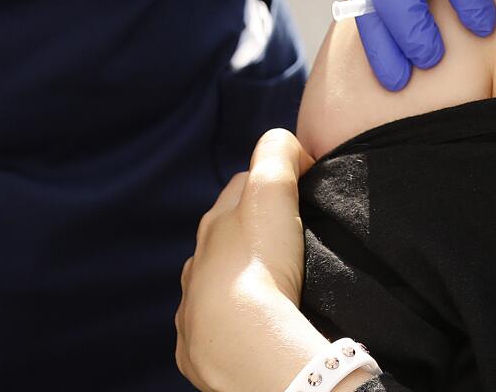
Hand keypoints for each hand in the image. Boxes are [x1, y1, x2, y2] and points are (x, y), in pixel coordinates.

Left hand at [177, 130, 370, 391]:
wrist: (242, 345)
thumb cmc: (259, 264)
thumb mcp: (272, 190)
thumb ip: (277, 152)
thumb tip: (286, 146)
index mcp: (215, 224)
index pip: (242, 186)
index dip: (271, 183)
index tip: (300, 195)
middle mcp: (197, 263)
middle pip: (224, 235)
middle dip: (251, 234)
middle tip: (290, 245)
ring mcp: (194, 307)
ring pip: (214, 283)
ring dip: (239, 282)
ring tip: (274, 291)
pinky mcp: (199, 348)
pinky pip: (213, 328)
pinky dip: (232, 324)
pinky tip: (254, 328)